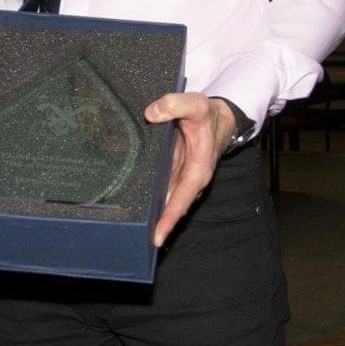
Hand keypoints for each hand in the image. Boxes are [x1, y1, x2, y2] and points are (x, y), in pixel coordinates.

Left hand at [144, 92, 235, 247]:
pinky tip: (130, 203)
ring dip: (149, 212)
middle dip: (155, 224)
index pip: (181, 200)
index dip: (169, 219)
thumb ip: (173, 105)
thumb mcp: (195, 104)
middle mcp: (188, 180)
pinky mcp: (171, 171)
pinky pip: (158, 187)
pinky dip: (147, 196)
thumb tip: (151, 114)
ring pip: (163, 199)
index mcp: (198, 171)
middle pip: (170, 207)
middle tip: (133, 241)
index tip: (156, 238)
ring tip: (127, 229)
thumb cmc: (207, 114)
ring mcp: (179, 177)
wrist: (217, 118)